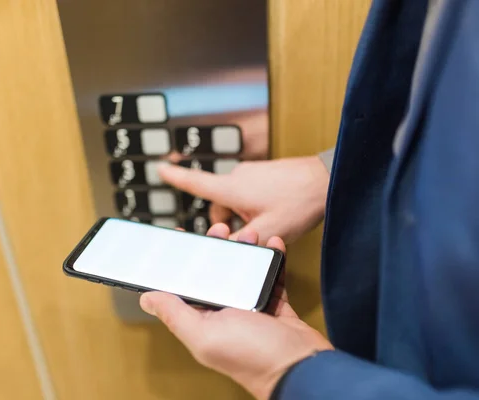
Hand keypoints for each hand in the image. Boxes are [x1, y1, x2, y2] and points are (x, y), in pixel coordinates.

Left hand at [140, 224, 332, 399]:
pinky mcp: (274, 305)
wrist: (301, 368)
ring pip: (243, 270)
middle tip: (220, 230)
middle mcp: (224, 313)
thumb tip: (147, 298)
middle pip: (215, 272)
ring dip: (246, 250)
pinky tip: (273, 244)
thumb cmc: (252, 357)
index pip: (184, 286)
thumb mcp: (205, 334)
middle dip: (216, 248)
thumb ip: (175, 314)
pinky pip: (271, 276)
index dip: (181, 261)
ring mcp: (251, 308)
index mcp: (203, 320)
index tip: (180, 237)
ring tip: (251, 234)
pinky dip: (272, 259)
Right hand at [159, 156, 329, 243]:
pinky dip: (255, 207)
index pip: (194, 182)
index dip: (175, 177)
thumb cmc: (298, 203)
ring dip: (243, 216)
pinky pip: (250, 193)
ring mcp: (252, 173)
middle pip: (218, 204)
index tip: (159, 168)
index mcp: (230, 189)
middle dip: (227, 223)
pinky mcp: (265, 173)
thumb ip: (241, 243)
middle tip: (248, 237)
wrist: (327, 180)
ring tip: (268, 226)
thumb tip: (222, 251)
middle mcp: (237, 176)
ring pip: (235, 201)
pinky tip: (275, 214)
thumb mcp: (266, 232)